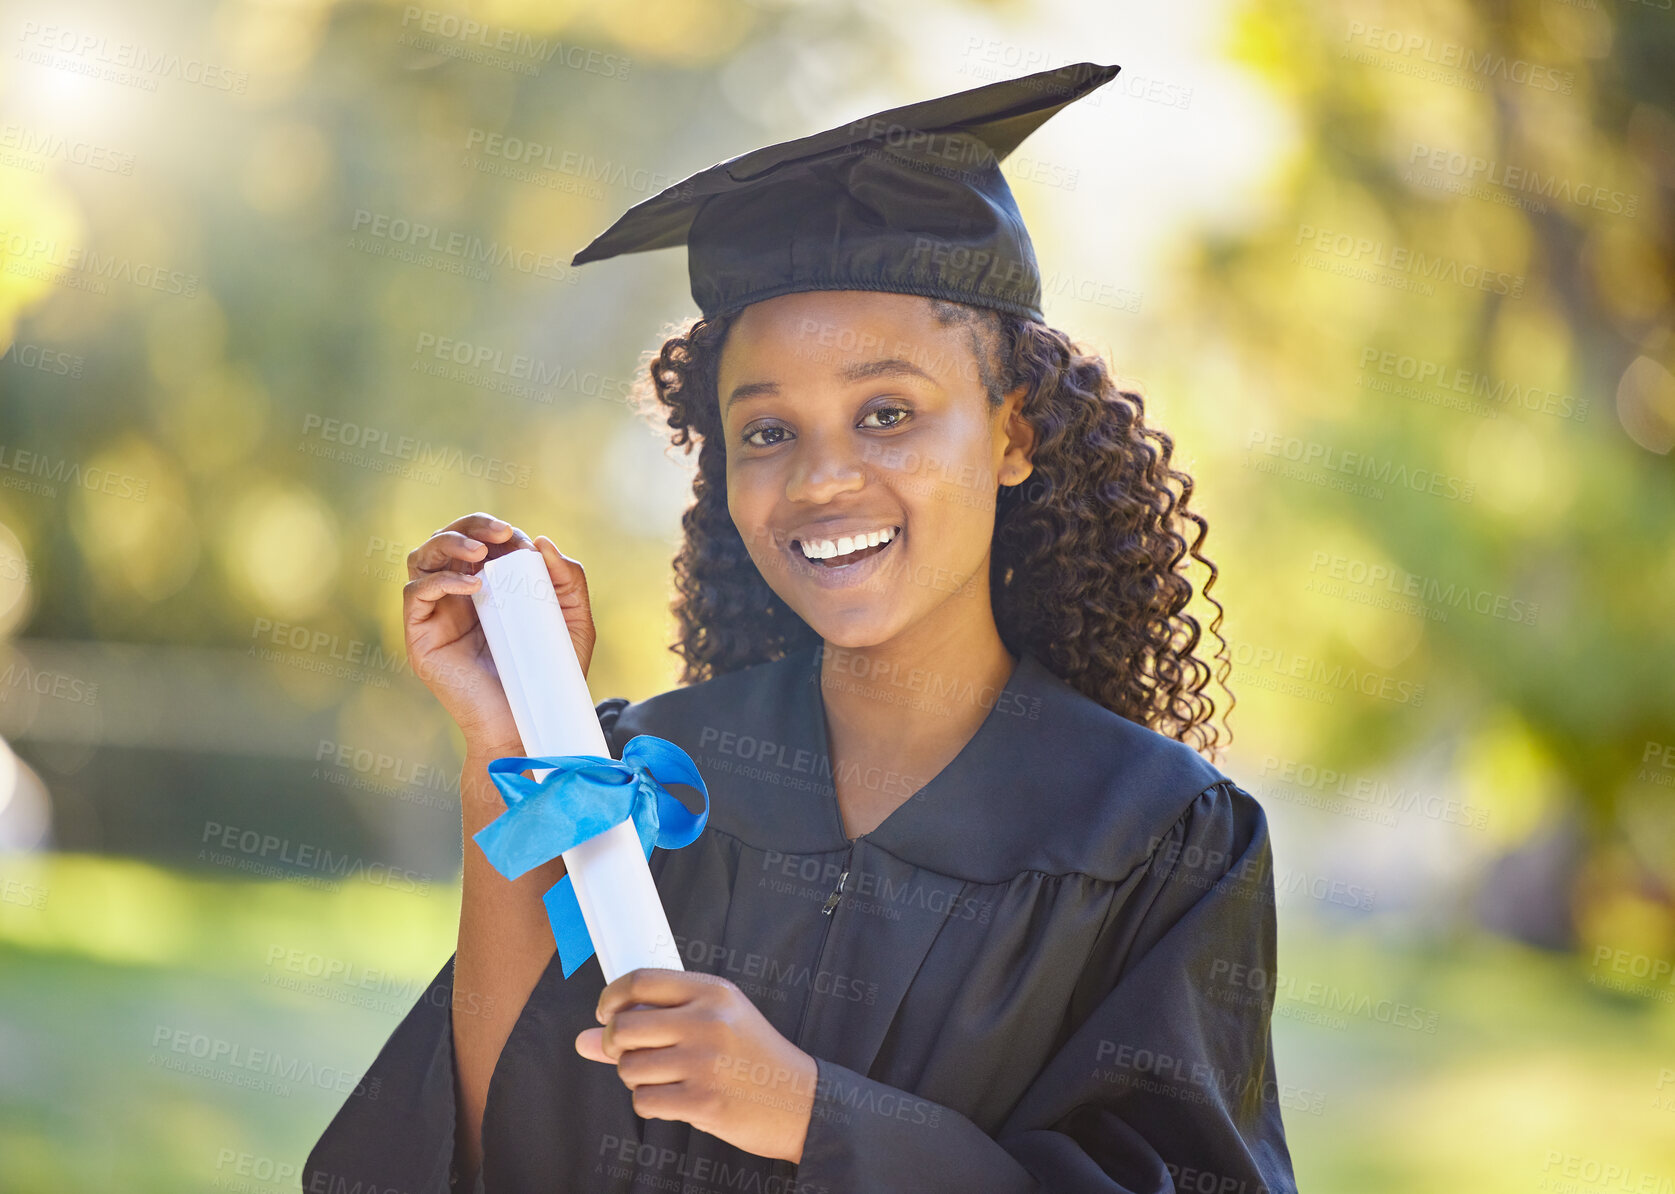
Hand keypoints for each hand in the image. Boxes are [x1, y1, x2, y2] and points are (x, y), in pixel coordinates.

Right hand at [403, 512, 596, 753]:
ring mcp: (436, 615)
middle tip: (499, 532)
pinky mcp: (421, 638)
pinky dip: (440, 579)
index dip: (491, 528)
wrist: (531, 724)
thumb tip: (541, 541)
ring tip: (481, 550)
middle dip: (468, 525)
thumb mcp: (574, 623)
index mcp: (488, 588)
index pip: (476, 541)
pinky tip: (473, 584)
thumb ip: (568, 582)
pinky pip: (415, 594)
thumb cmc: (552, 676)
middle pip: (443, 541)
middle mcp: (456, 597)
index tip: (516, 535)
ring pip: (420, 558)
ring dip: (447, 543)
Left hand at [575, 969, 817, 1163]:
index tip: (604, 1012)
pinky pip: (644, 1100)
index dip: (610, 996)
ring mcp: (704, 1062)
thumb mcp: (715, 1024)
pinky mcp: (703, 1101)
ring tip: (664, 1078)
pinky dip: (649, 1103)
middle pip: (623, 1027)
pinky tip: (674, 1099)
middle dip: (613, 1045)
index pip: (640, 980)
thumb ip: (652, 1024)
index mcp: (712, 992)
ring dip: (635, 1078)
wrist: (801, 1101)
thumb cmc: (752, 1057)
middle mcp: (707, 1021)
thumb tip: (582, 1039)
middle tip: (627, 1053)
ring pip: (629, 1068)